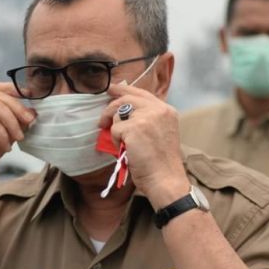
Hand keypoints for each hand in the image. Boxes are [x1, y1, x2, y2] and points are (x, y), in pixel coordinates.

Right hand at [0, 83, 34, 186]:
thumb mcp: (4, 136)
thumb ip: (15, 123)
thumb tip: (32, 112)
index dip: (16, 90)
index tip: (32, 96)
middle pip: (0, 98)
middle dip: (19, 110)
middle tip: (30, 123)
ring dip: (13, 125)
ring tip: (18, 139)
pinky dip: (3, 137)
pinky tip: (5, 147)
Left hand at [101, 83, 187, 207]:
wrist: (165, 179)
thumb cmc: (161, 163)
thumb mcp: (161, 132)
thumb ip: (147, 119)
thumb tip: (122, 111)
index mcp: (167, 110)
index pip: (142, 93)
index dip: (124, 90)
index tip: (112, 89)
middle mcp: (158, 110)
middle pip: (127, 98)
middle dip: (110, 107)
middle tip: (102, 119)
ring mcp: (146, 117)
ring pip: (118, 114)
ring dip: (115, 129)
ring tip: (123, 145)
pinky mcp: (134, 128)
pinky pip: (115, 130)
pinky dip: (116, 141)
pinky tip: (126, 150)